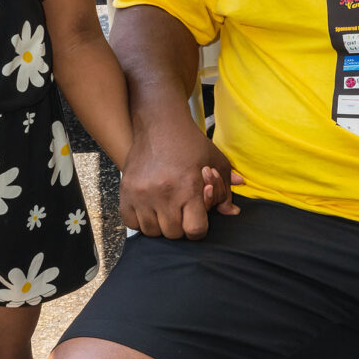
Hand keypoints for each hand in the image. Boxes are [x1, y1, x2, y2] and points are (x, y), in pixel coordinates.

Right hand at [119, 109, 242, 239]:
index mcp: (189, 188)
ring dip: (161, 225)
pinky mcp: (126, 192)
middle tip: (182, 212)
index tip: (198, 220)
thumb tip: (232, 213)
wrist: (160, 125)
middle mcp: (164, 194)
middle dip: (180, 226)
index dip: (199, 229)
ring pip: (152, 231)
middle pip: (173, 234)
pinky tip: (150, 208)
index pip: (194, 230)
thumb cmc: (191, 143)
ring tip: (167, 209)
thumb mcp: (216, 162)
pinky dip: (141, 220)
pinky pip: (132, 222)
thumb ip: (225, 190)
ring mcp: (142, 194)